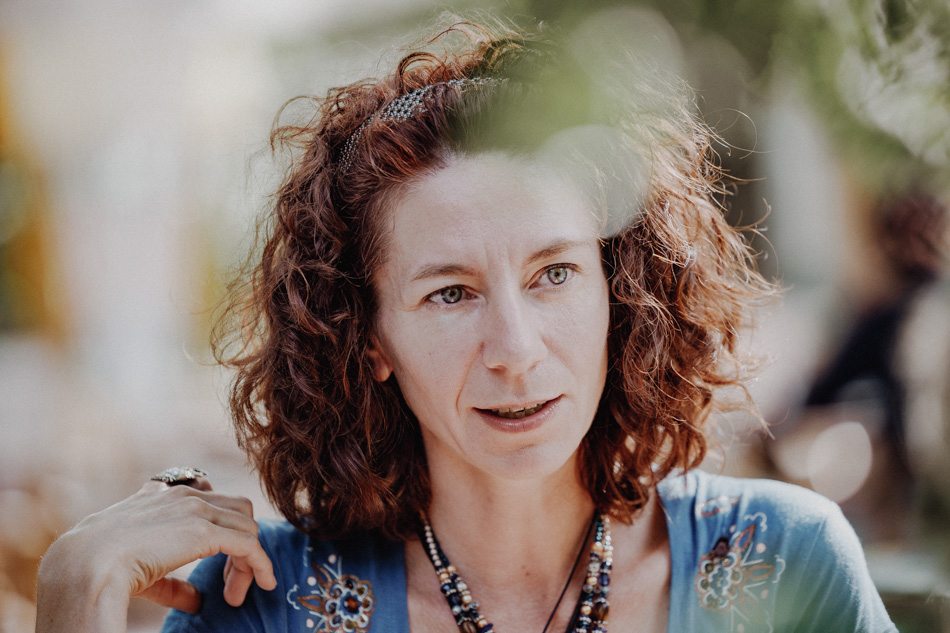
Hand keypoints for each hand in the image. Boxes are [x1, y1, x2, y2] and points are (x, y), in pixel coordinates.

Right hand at [36, 478, 276, 631]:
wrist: (83, 565)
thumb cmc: (97, 569)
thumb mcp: (136, 568)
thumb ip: (169, 581)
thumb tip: (195, 601)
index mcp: (162, 495)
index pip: (209, 496)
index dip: (222, 525)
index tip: (223, 556)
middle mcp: (183, 494)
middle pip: (236, 511)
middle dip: (240, 543)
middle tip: (230, 584)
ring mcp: (195, 508)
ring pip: (246, 527)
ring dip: (249, 560)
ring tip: (236, 594)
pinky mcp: (205, 529)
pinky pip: (249, 544)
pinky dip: (261, 564)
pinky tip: (265, 583)